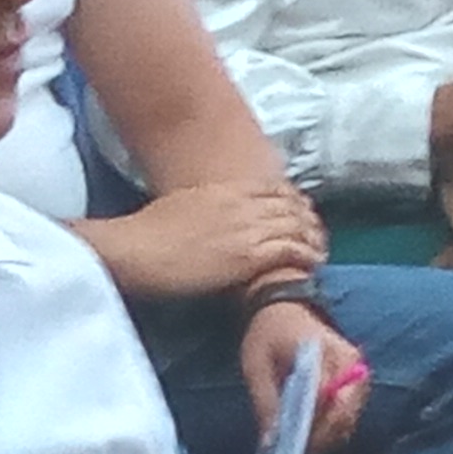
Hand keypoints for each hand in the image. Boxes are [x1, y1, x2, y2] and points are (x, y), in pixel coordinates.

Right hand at [85, 180, 326, 301]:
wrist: (133, 250)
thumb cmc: (143, 235)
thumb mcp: (178, 209)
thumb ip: (202, 212)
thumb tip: (208, 223)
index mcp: (221, 191)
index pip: (270, 188)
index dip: (290, 199)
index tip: (297, 211)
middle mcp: (239, 205)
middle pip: (288, 205)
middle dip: (307, 218)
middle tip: (316, 233)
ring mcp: (245, 229)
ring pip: (295, 226)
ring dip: (312, 239)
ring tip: (320, 251)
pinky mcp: (246, 256)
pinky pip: (288, 251)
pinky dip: (305, 256)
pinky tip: (313, 264)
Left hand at [239, 303, 368, 453]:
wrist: (285, 309)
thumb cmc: (268, 333)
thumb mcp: (256, 364)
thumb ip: (265, 401)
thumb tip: (271, 441)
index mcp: (326, 353)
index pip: (327, 400)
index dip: (311, 428)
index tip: (291, 447)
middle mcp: (352, 364)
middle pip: (346, 415)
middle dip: (322, 439)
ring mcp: (358, 374)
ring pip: (350, 420)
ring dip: (327, 438)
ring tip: (299, 448)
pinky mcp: (356, 384)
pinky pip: (348, 415)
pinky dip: (331, 430)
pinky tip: (309, 437)